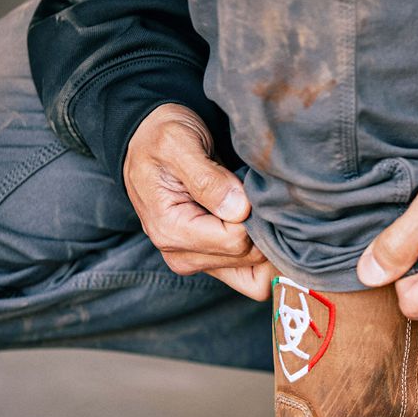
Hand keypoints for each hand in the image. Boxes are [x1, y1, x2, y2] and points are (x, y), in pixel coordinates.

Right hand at [124, 103, 272, 299]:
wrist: (148, 142)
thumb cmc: (162, 138)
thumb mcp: (179, 145)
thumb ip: (208, 178)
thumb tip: (240, 210)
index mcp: (171, 230)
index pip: (235, 240)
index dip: (254, 216)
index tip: (256, 190)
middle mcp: (181, 255)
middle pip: (246, 259)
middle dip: (264, 232)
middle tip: (266, 199)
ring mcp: (196, 262)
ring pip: (253, 277)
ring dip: (268, 249)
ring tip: (266, 213)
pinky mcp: (210, 262)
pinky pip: (249, 277)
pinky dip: (265, 261)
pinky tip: (267, 231)